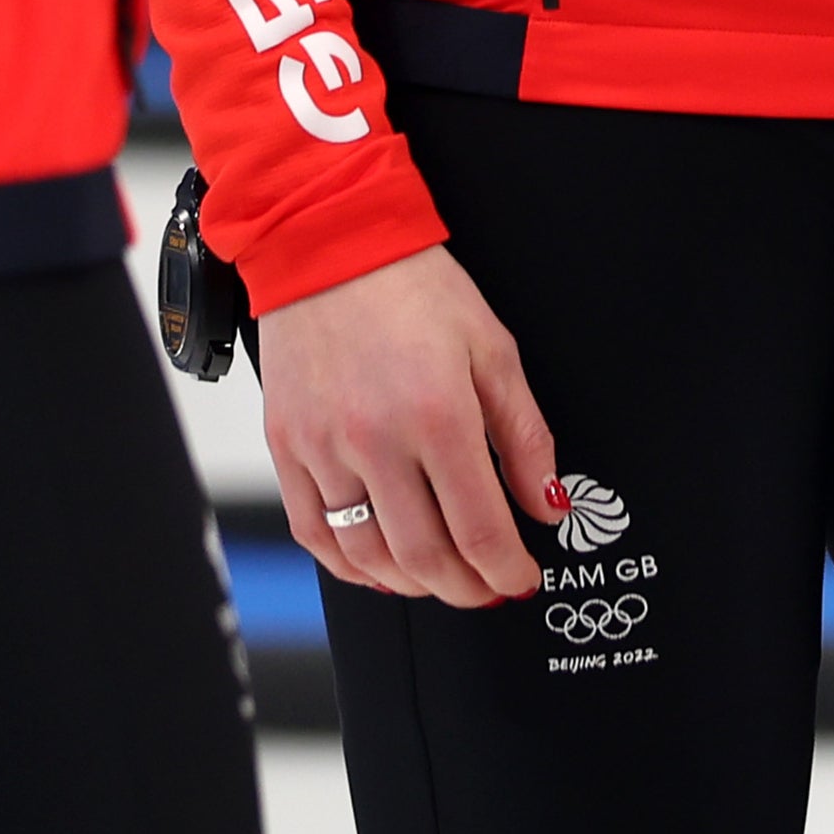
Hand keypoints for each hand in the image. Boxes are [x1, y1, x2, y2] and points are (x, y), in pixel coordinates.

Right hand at [257, 243, 563, 613]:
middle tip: (488, 589)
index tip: (520, 578)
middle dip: (466, 589)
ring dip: (411, 585)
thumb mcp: (494, 349)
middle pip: (423, 557)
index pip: (478, 529)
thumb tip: (547, 502)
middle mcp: (375, 440)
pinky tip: (379, 567)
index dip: (505, 570)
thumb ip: (525, 436)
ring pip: (366, 557)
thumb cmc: (415, 287)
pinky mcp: (286, 448)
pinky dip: (348, 566)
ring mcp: (322, 449)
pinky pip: (313, 532)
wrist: (330, 244)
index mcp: (438, 415)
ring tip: (441, 580)